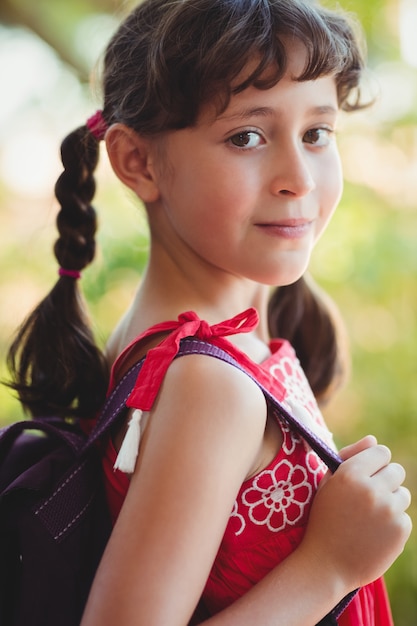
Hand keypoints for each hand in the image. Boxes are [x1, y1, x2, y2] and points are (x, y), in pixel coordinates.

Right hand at [301, 435, 411, 591]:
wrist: (326, 564)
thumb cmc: (325, 519)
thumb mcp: (328, 483)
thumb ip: (350, 456)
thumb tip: (373, 439)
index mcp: (350, 473)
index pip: (381, 452)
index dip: (374, 463)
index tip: (366, 475)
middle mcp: (371, 489)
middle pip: (397, 470)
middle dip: (385, 480)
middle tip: (368, 497)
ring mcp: (388, 510)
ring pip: (403, 493)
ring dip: (391, 502)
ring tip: (370, 517)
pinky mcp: (400, 530)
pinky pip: (404, 516)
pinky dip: (393, 524)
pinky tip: (375, 533)